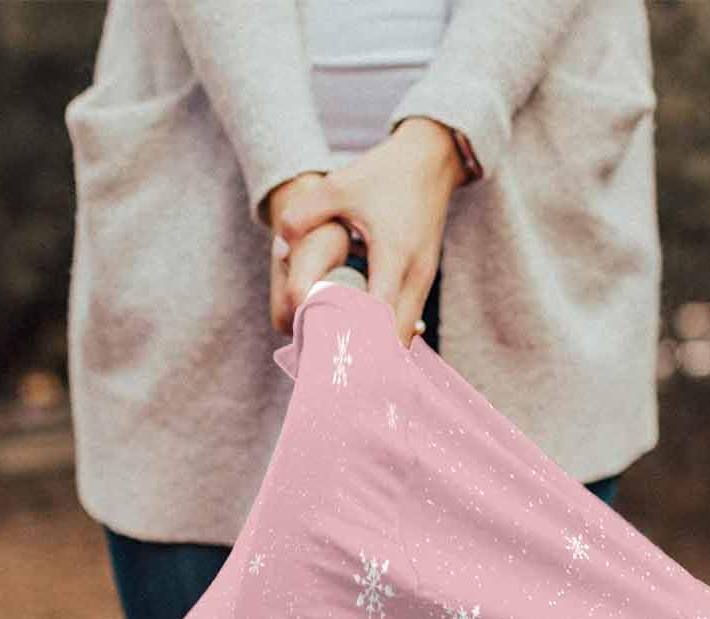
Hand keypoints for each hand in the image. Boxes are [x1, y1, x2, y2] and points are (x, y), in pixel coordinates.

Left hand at [271, 118, 466, 345]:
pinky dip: (385, 335)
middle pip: (395, 339)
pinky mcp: (423, 281)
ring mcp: (424, 281)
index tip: (330, 358)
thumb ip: (303, 214)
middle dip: (366, 357)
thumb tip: (279, 248)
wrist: (431, 159)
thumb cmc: (384, 173)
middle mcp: (415, 275)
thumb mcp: (339, 186)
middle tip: (332, 368)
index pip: (379, 317)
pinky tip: (359, 338)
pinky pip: (406, 321)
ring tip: (342, 358)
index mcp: (394, 254)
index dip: (356, 342)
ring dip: (376, 349)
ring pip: (403, 335)